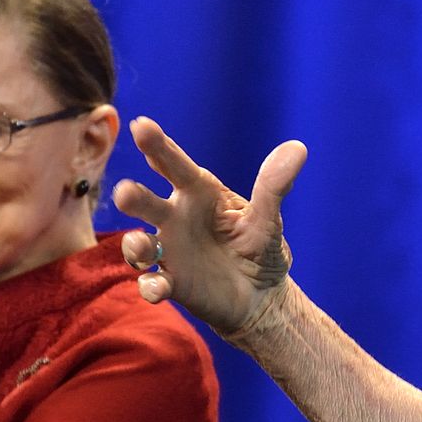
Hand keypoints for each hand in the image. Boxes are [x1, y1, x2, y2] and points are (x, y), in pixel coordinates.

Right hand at [112, 117, 306, 337]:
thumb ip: (274, 186)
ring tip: (142, 246)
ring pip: (139, 245)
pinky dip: (151, 287)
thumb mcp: (268, 219)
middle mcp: (176, 219)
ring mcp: (169, 252)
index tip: (142, 126)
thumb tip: (298, 148)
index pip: (175, 166)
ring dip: (134, 245)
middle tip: (124, 192)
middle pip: (147, 203)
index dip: (158, 146)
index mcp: (198, 194)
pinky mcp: (171, 284)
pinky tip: (158, 289)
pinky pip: (152, 284)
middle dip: (133, 197)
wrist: (261, 296)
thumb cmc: (260, 248)